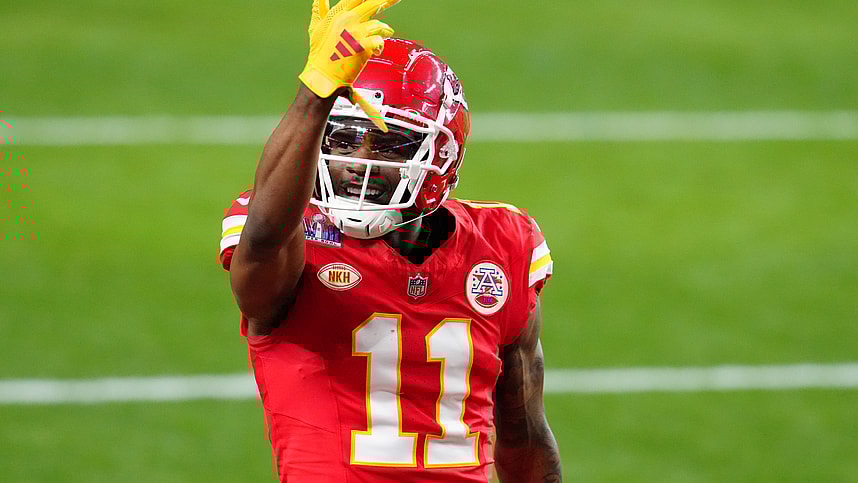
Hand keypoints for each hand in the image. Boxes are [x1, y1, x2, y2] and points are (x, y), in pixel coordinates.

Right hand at [299, 0, 399, 130]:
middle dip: (387, 1)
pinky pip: (379, 41)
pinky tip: (376, 51)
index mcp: (338, 14)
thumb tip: (318, 0)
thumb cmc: (320, 55)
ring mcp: (356, 33)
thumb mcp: (316, 29)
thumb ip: (319, 11)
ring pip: (378, 25)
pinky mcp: (363, 46)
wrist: (322, 76)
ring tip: (385, 34)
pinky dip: (380, 46)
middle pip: (372, 4)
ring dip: (384, 31)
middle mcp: (347, 20)